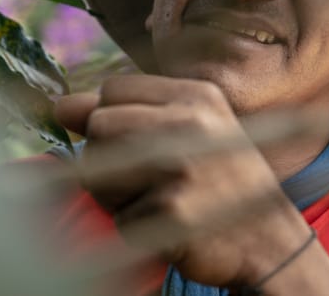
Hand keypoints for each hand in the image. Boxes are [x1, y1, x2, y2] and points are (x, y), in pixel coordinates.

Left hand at [55, 74, 312, 287]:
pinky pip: (118, 218)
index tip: (138, 140)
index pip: (112, 88)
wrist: (270, 240)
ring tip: (155, 198)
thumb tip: (58, 105)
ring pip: (97, 171)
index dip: (112, 116)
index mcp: (195, 95)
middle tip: (144, 176)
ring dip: (114, 194)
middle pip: (98, 126)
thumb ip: (122, 111)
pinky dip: (135, 228)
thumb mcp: (184, 130)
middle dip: (107, 156)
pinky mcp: (173, 212)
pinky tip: (169, 225)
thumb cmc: (218, 178)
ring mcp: (183, 167)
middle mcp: (191, 123)